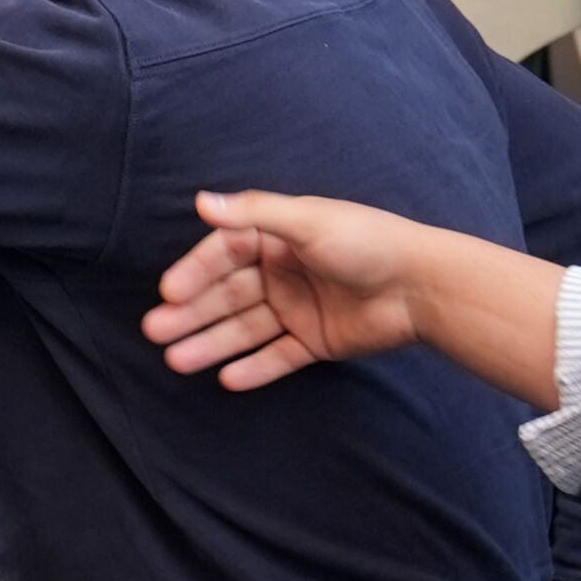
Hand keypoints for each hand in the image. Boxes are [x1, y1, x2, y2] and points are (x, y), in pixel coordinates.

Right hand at [145, 193, 435, 388]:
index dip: (195, 273)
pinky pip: (277, 356)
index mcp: (278, 238)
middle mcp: (283, 273)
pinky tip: (226, 379)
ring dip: (211, 343)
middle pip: (227, 296)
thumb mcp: (309, 221)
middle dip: (192, 314)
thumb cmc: (368, 242)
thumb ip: (255, 214)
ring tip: (177, 360)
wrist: (424, 286)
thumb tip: (203, 202)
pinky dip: (254, 368)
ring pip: (245, 329)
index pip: (224, 256)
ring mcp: (298, 308)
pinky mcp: (316, 341)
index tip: (169, 293)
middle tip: (157, 332)